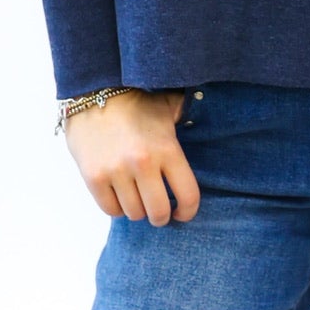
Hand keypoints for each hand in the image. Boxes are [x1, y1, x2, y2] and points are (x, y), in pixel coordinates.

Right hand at [63, 88, 199, 224]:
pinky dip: (116, 207)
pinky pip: (110, 209)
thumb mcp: (168, 108)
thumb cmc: (135, 103)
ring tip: (137, 198)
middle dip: (161, 216)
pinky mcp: (93, 177)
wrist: (92, 93)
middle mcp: (143, 163)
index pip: (188, 195)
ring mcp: (116, 171)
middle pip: (158, 212)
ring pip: (134, 213)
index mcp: (167, 149)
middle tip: (159, 211)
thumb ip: (188, 118)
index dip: (188, 211)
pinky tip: (119, 195)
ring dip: (138, 210)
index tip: (182, 213)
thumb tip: (216, 119)